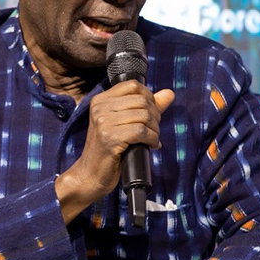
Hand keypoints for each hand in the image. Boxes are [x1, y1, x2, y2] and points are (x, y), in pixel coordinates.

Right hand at [55, 81, 174, 223]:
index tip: (151, 113)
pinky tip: (151, 145)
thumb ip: (146, 106)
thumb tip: (169, 93)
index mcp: (101, 100)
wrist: (90, 174)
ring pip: (144, 116)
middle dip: (155, 116)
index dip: (149, 98)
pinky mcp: (110, 138)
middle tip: (153, 130)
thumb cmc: (109, 149)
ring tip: (152, 139)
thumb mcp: (124, 123)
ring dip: (155, 129)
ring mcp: (103, 122)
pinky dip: (152, 139)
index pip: (133, 86)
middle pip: (142, 101)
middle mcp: (100, 108)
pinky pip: (141, 131)